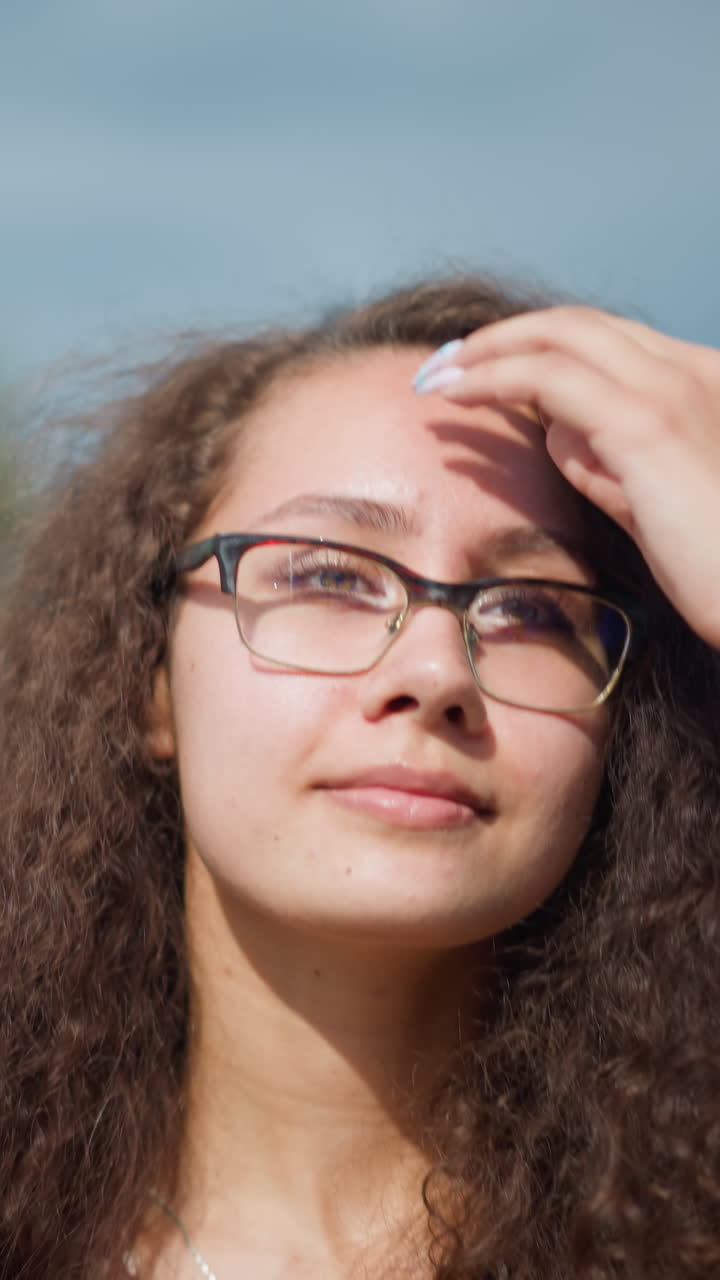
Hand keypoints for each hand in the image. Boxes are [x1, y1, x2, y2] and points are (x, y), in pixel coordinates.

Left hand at [414, 307, 719, 647]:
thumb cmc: (716, 569)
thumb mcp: (652, 503)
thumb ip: (608, 462)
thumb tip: (556, 433)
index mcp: (698, 382)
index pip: (603, 341)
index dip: (533, 347)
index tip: (478, 372)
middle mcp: (689, 370)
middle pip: (575, 323)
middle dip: (500, 336)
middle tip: (443, 365)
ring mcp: (671, 390)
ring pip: (557, 336)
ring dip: (484, 351)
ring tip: (433, 377)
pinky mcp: (648, 426)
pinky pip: (548, 378)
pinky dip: (491, 376)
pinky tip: (453, 395)